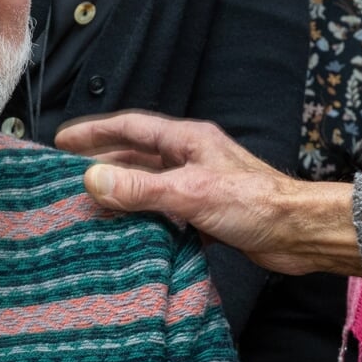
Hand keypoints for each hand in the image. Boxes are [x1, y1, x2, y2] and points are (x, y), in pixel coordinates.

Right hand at [54, 111, 361, 275]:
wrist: (299, 234)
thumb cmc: (254, 203)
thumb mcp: (189, 193)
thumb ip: (139, 189)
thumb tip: (91, 180)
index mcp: (187, 140)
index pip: (130, 128)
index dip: (95, 132)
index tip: (63, 141)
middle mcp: (190, 158)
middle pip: (135, 156)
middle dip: (101, 165)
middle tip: (66, 177)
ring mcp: (197, 184)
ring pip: (147, 185)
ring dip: (120, 194)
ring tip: (88, 206)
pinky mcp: (205, 212)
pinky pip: (162, 210)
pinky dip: (141, 218)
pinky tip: (126, 231)